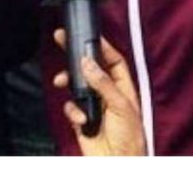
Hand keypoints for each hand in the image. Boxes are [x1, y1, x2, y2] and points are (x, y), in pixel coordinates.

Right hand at [52, 28, 145, 155]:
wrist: (117, 162)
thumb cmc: (130, 138)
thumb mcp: (120, 106)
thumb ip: (104, 83)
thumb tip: (89, 63)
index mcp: (122, 87)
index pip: (112, 61)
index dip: (102, 48)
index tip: (90, 36)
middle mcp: (107, 94)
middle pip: (91, 69)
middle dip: (77, 57)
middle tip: (63, 40)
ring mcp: (94, 106)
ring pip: (76, 86)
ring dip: (69, 82)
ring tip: (63, 81)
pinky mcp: (81, 119)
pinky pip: (71, 107)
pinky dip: (73, 110)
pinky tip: (82, 119)